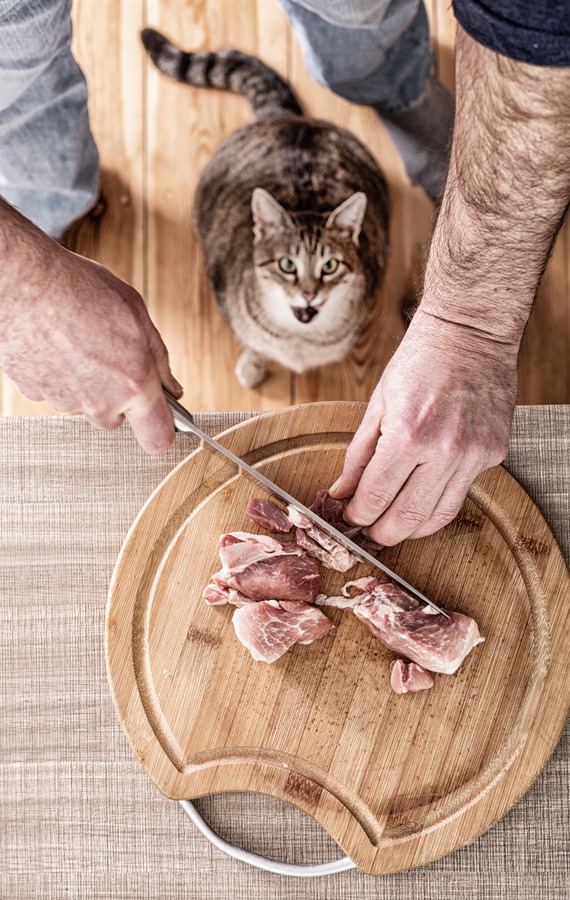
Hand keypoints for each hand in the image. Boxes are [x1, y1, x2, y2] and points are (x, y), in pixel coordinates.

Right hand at [0, 240, 181, 452]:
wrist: (24, 280)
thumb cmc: (80, 290)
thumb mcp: (136, 314)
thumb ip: (159, 359)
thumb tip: (171, 388)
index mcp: (133, 382)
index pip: (157, 438)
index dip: (162, 429)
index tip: (163, 417)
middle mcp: (99, 401)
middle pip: (115, 417)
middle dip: (117, 394)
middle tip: (110, 354)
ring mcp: (64, 400)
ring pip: (84, 402)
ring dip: (86, 380)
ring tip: (79, 339)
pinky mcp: (36, 393)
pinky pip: (56, 390)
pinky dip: (59, 373)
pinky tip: (57, 342)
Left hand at [329, 310, 516, 544]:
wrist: (470, 334)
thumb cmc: (419, 360)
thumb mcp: (378, 403)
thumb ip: (358, 454)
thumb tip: (341, 492)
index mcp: (408, 433)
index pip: (376, 496)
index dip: (358, 516)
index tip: (350, 518)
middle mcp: (444, 449)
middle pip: (407, 518)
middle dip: (382, 534)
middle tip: (369, 534)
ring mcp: (473, 455)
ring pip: (439, 516)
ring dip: (412, 529)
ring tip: (394, 526)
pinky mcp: (493, 454)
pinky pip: (462, 493)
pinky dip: (438, 501)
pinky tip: (423, 496)